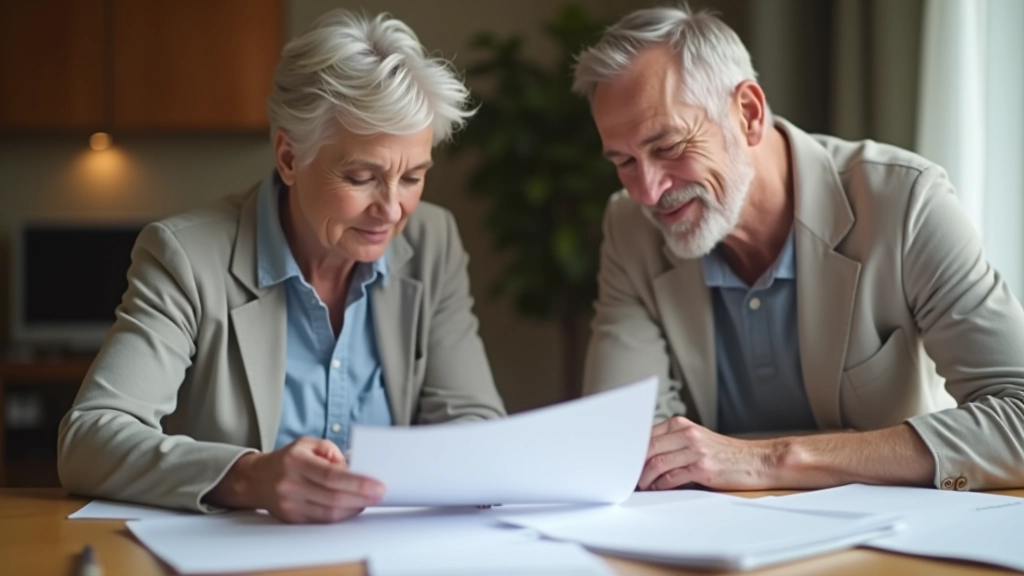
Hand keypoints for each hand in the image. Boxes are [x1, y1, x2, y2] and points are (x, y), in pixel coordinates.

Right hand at [209, 437, 384, 522]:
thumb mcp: (308, 444)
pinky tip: (351, 507)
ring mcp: (289, 504)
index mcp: (296, 462)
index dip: (357, 483)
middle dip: (361, 498)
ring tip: (367, 500)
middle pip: (333, 498)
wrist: (257, 479)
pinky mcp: (291, 518)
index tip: (377, 486)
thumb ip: (333, 452)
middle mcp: (290, 484)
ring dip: (353, 509)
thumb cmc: (288, 459)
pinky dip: (340, 516)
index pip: (331, 476)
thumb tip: (353, 469)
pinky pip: (321, 521)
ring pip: (328, 514)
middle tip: (379, 494)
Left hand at [637, 417, 780, 490]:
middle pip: (648, 448)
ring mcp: (695, 450)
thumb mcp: (697, 440)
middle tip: (628, 477)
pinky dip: (660, 485)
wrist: (757, 460)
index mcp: (682, 425)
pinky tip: (657, 489)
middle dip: (634, 465)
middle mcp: (687, 434)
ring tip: (641, 486)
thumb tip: (644, 459)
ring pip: (656, 464)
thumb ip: (672, 444)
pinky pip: (671, 478)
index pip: (647, 435)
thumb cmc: (726, 454)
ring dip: (645, 479)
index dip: (633, 451)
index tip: (624, 461)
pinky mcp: (702, 468)